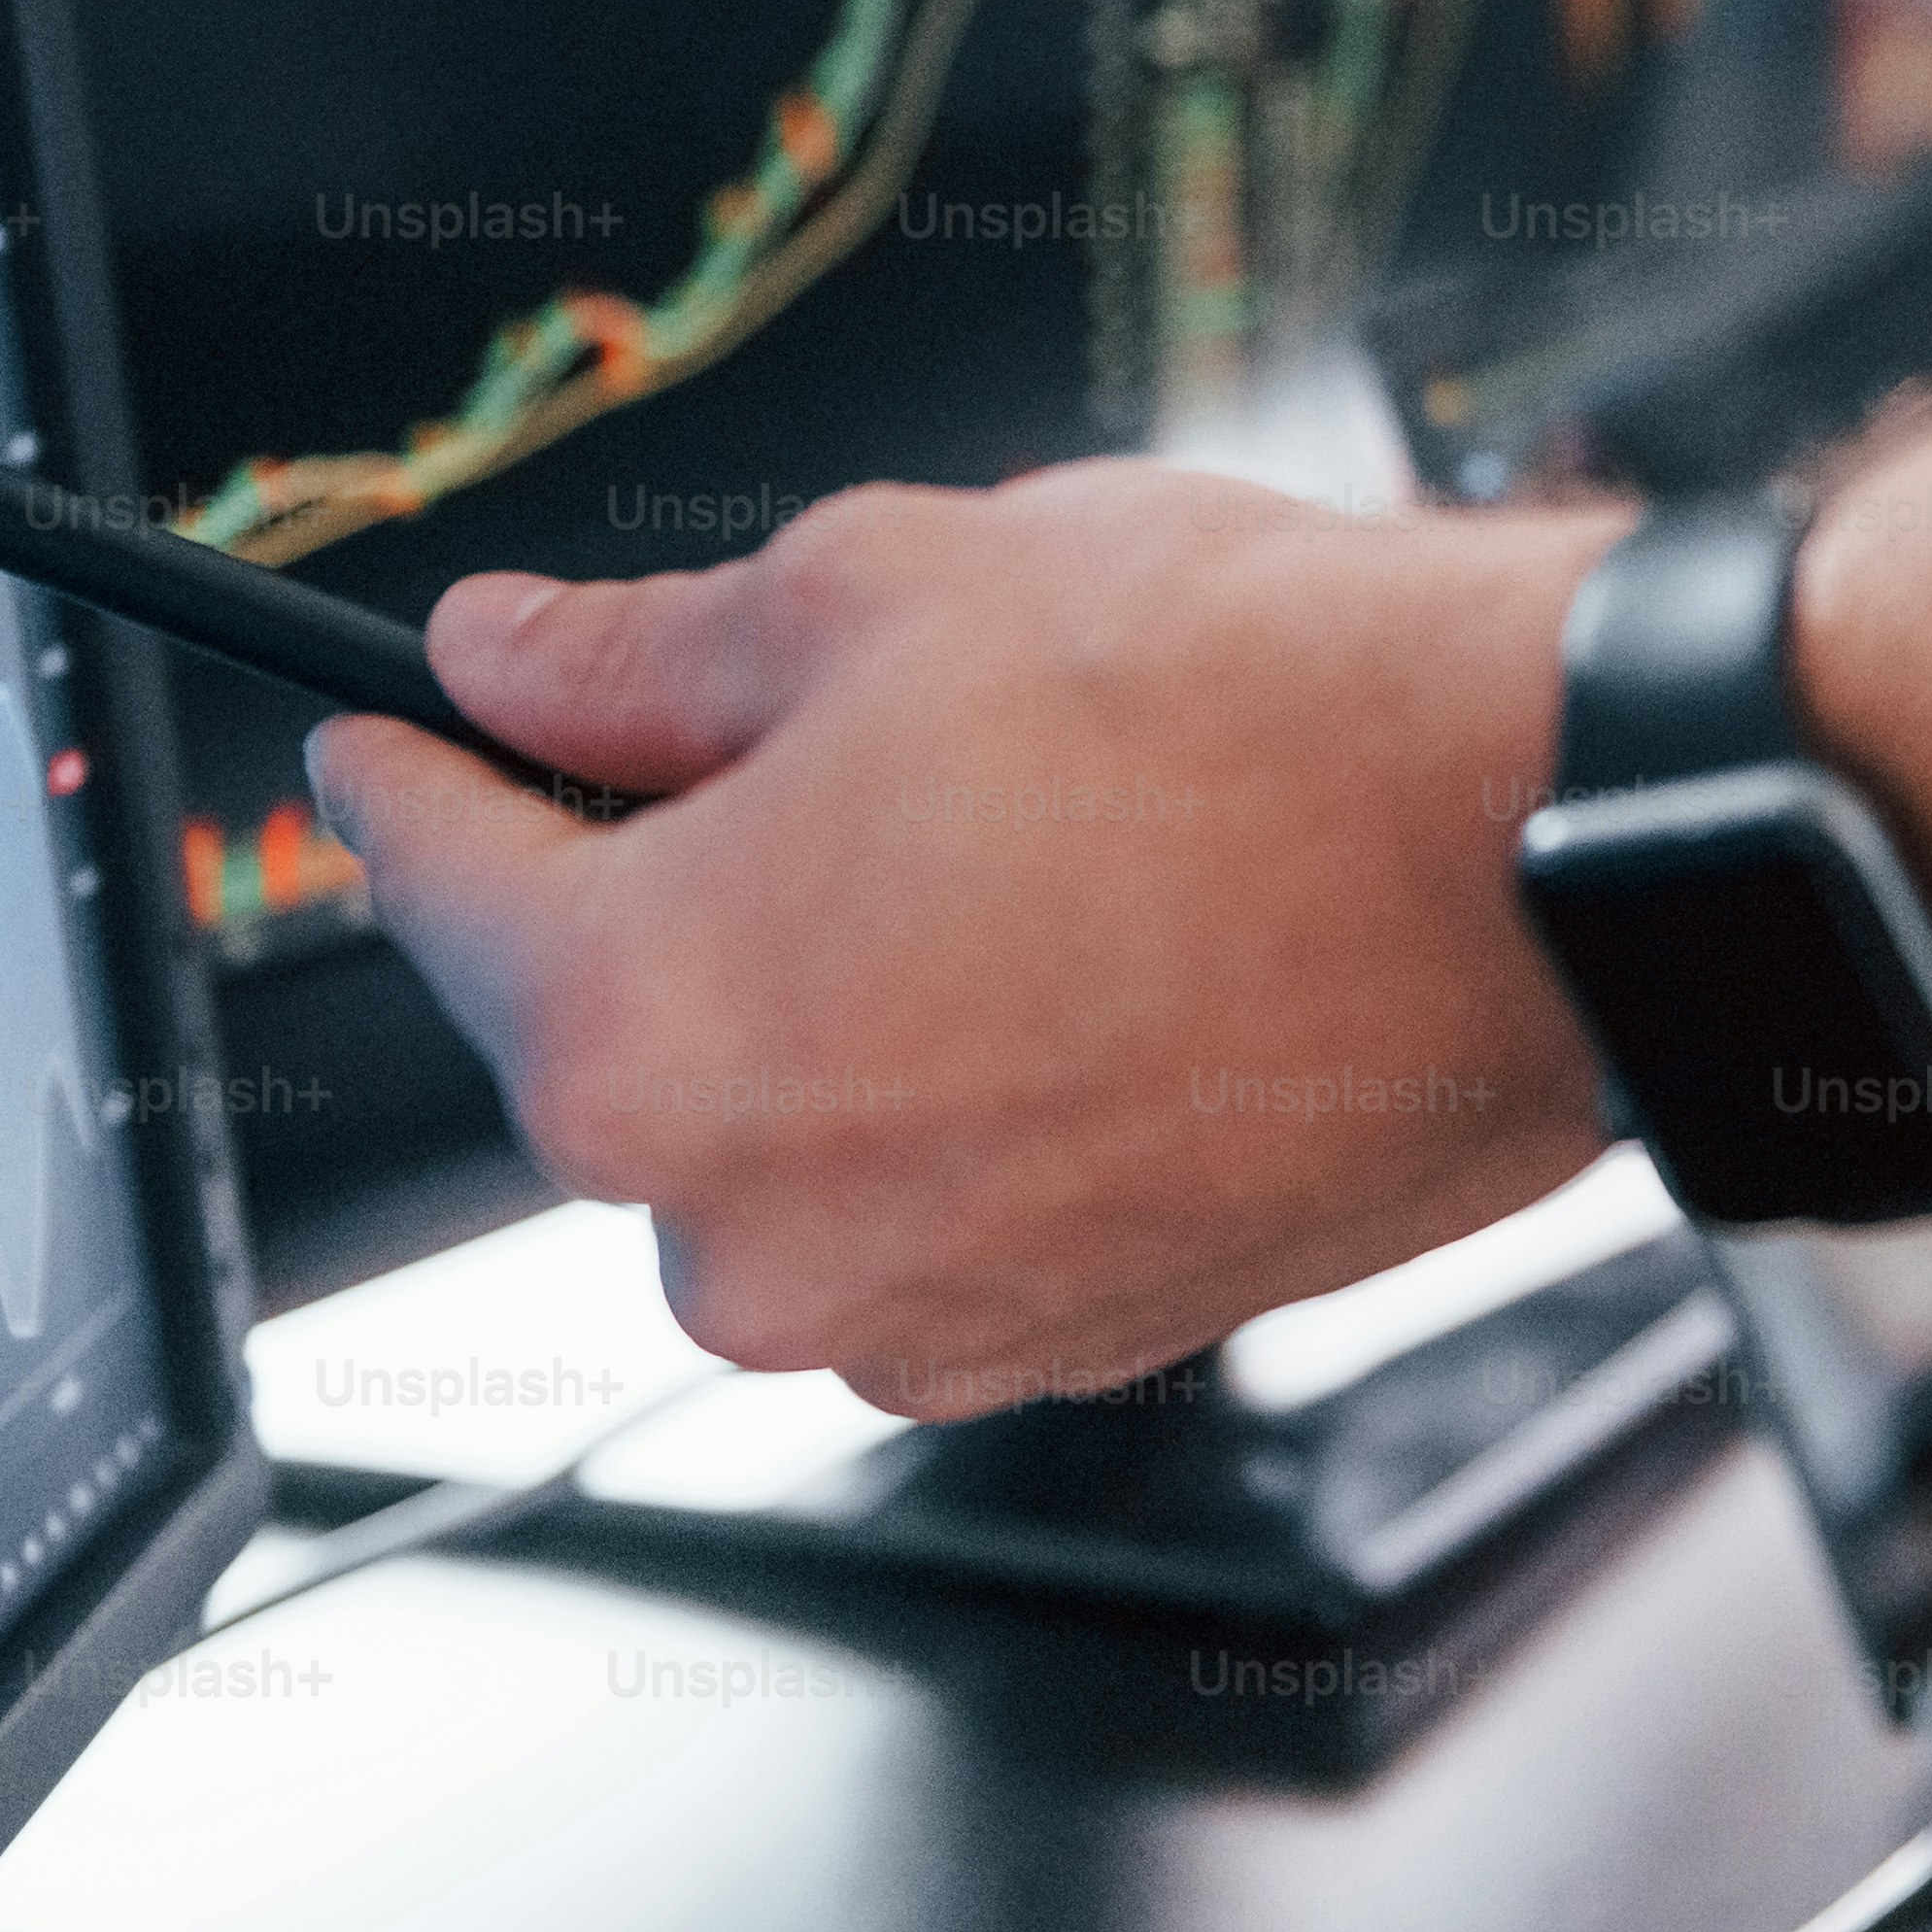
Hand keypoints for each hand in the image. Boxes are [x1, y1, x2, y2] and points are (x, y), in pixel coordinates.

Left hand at [308, 464, 1622, 1417]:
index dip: (410, 764)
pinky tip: (1063, 947)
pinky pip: (915, 1204)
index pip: (429, 881)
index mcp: (632, 1038)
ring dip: (810, 989)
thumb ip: (638, 657)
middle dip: (647, 877)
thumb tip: (510, 656)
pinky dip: (943, 1089)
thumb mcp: (870, 593)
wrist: (1528, 853)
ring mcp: (906, 1315)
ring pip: (765, 1126)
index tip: (402, 726)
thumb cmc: (1238, 721)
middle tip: (768, 730)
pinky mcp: (1059, 1339)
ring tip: (976, 826)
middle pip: (593, 1027)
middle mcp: (739, 1233)